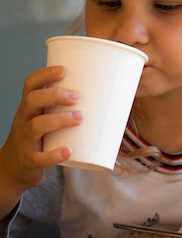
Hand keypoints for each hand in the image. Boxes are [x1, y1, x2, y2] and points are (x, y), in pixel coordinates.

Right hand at [0, 66, 82, 215]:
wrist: (15, 167)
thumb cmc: (39, 138)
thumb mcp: (44, 118)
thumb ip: (66, 108)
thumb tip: (109, 96)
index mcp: (29, 107)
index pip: (30, 85)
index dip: (44, 75)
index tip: (63, 70)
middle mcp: (23, 120)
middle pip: (32, 101)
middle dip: (54, 95)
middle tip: (76, 96)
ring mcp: (24, 141)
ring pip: (35, 126)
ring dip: (58, 120)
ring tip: (79, 118)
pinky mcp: (28, 161)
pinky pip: (38, 158)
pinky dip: (54, 155)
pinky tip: (69, 151)